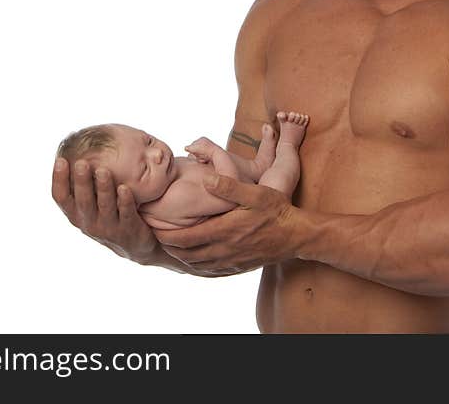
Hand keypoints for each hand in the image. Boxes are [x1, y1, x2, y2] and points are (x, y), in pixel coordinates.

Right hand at [52, 157, 159, 264]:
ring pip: (105, 207)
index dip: (59, 180)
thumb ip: (83, 185)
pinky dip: (124, 201)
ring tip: (103, 171)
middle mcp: (88, 222)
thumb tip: (74, 150)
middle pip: (82, 202)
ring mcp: (108, 228)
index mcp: (75, 214)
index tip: (61, 160)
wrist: (134, 245)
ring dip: (103, 188)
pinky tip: (124, 188)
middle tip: (82, 163)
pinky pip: (126, 214)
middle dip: (81, 182)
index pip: (61, 197)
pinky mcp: (128, 230)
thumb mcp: (90, 205)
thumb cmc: (108, 215)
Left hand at [153, 173, 301, 275]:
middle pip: (186, 253)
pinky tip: (195, 259)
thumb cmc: (276, 210)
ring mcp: (230, 260)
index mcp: (223, 230)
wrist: (295, 235)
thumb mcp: (255, 193)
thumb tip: (206, 178)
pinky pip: (211, 270)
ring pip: (197, 264)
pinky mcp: (238, 266)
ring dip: (181, 257)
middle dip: (169, 246)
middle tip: (156, 236)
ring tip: (171, 246)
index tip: (153, 227)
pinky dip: (197, 266)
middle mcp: (223, 249)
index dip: (166, 235)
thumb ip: (229, 186)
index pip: (185, 237)